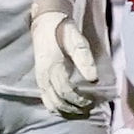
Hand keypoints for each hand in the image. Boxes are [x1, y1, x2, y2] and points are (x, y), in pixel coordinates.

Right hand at [31, 0, 97, 116]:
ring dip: (65, 110)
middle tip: (88, 108)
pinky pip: (45, 100)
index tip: (90, 101)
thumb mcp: (77, 40)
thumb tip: (94, 79)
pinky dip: (56, 107)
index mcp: (53, 66)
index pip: (65, 90)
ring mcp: (40, 79)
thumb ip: (85, 59)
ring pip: (50, 103)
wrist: (45, 22)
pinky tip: (67, 108)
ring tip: (80, 110)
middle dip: (74, 107)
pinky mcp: (39, 79)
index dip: (78, 99)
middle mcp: (44, 75)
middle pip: (58, 100)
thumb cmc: (63, 30)